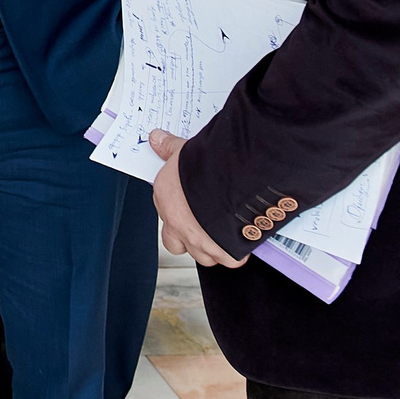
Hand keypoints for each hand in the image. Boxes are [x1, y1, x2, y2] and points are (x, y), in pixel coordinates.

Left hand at [148, 130, 246, 268]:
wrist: (235, 180)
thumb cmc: (209, 165)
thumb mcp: (185, 150)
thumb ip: (170, 148)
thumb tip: (156, 138)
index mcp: (166, 199)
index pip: (165, 211)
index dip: (179, 210)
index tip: (191, 205)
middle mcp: (178, 224)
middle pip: (173, 243)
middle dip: (185, 238)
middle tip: (202, 225)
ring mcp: (200, 241)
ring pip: (200, 256)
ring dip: (210, 248)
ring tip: (223, 233)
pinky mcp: (223, 253)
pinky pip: (229, 260)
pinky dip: (235, 254)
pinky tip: (243, 240)